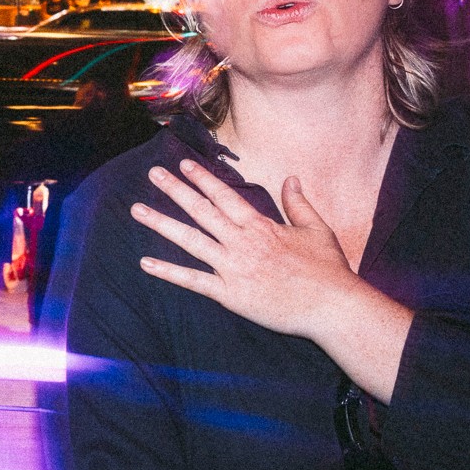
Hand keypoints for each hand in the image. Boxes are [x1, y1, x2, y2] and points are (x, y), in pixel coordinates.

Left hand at [131, 160, 379, 340]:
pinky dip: (168, 272)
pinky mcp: (230, 294)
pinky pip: (193, 281)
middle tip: (152, 174)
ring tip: (137, 210)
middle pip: (201, 211)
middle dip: (175, 190)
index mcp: (261, 226)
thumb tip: (291, 178)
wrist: (332, 306)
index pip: (225, 196)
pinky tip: (146, 263)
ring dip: (161, 223)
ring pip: (190, 240)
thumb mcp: (316, 228)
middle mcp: (242, 242)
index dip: (202, 179)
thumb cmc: (328, 269)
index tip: (184, 163)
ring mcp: (233, 268)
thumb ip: (298, 203)